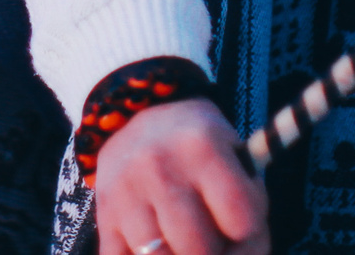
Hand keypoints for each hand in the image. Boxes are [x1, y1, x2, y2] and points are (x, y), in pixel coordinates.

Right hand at [93, 97, 267, 254]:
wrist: (138, 113)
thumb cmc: (198, 144)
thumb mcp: (233, 153)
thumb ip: (247, 203)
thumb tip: (247, 253)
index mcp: (202, 146)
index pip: (241, 221)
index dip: (250, 233)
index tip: (242, 225)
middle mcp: (160, 166)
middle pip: (200, 249)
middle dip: (215, 252)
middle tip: (214, 238)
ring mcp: (126, 191)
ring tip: (186, 241)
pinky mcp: (105, 211)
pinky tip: (161, 244)